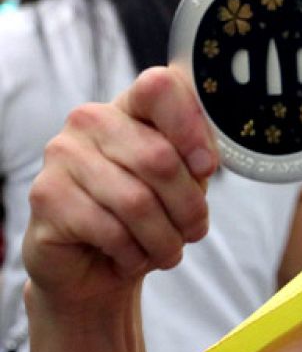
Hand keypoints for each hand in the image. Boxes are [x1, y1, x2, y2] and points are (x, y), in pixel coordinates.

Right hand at [23, 67, 216, 310]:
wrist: (91, 263)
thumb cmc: (145, 214)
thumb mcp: (182, 182)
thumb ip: (195, 161)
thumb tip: (205, 162)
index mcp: (129, 106)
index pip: (160, 87)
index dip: (191, 127)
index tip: (206, 168)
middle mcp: (90, 121)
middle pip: (158, 158)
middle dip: (189, 207)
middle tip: (194, 231)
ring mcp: (62, 155)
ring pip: (136, 201)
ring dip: (165, 238)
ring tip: (168, 251)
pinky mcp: (46, 195)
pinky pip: (109, 230)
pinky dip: (134, 254)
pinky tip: (133, 258)